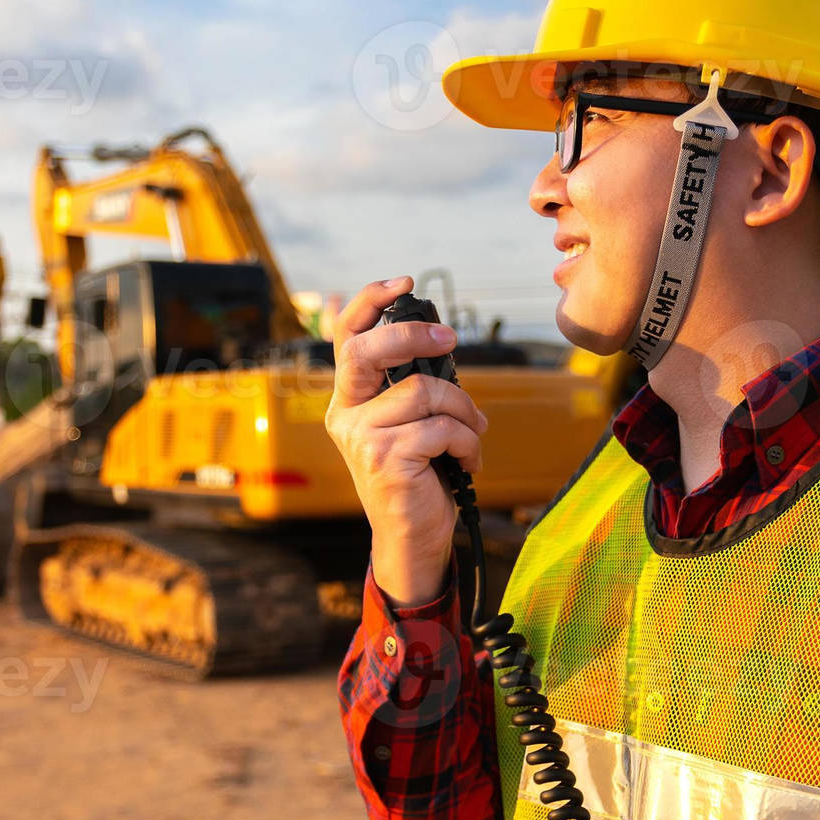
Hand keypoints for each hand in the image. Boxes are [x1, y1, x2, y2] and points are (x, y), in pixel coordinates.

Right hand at [325, 276, 487, 606]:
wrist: (414, 538)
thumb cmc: (418, 477)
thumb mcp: (409, 424)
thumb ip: (411, 386)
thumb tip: (438, 341)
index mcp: (348, 400)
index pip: (346, 338)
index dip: (369, 301)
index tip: (404, 281)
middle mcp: (345, 415)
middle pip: (368, 351)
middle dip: (413, 334)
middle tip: (449, 340)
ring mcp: (362, 438)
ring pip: (424, 391)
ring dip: (464, 411)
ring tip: (473, 435)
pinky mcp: (386, 460)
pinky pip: (441, 428)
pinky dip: (467, 442)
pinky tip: (468, 461)